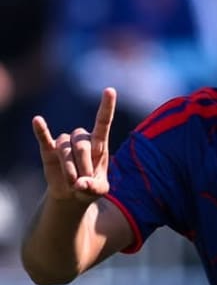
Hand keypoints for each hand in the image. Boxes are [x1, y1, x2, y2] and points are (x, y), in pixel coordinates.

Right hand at [32, 87, 116, 202]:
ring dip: (69, 167)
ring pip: (65, 149)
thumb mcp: (99, 191)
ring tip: (72, 182)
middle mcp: (82, 139)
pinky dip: (41, 130)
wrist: (72, 194)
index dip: (106, 106)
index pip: (103, 122)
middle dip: (83, 165)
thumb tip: (80, 184)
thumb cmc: (91, 187)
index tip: (110, 90)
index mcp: (99, 144)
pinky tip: (37, 121)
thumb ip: (94, 188)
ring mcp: (65, 144)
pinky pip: (44, 138)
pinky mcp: (49, 150)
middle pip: (81, 144)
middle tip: (83, 183)